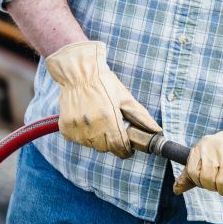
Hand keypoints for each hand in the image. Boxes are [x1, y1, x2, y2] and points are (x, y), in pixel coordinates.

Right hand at [45, 41, 161, 157]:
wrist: (78, 73)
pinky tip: (87, 121)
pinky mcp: (65, 128)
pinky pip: (78, 140)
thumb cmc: (104, 83)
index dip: (126, 150)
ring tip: (99, 121)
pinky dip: (84, 135)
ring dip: (98, 139)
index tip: (128, 148)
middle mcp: (92, 126)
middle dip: (113, 143)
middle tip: (113, 128)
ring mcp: (77, 128)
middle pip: (106, 148)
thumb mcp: (125, 98)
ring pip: (92, 145)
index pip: (119, 147)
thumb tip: (157, 130)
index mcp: (109, 119)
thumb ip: (141, 117)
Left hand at [173, 105, 222, 199]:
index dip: (200, 179)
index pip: (192, 172)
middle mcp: (215, 153)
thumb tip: (176, 190)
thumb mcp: (207, 152)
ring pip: (221, 188)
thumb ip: (191, 171)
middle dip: (213, 186)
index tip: (209, 177)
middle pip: (206, 182)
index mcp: (203, 146)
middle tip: (222, 181)